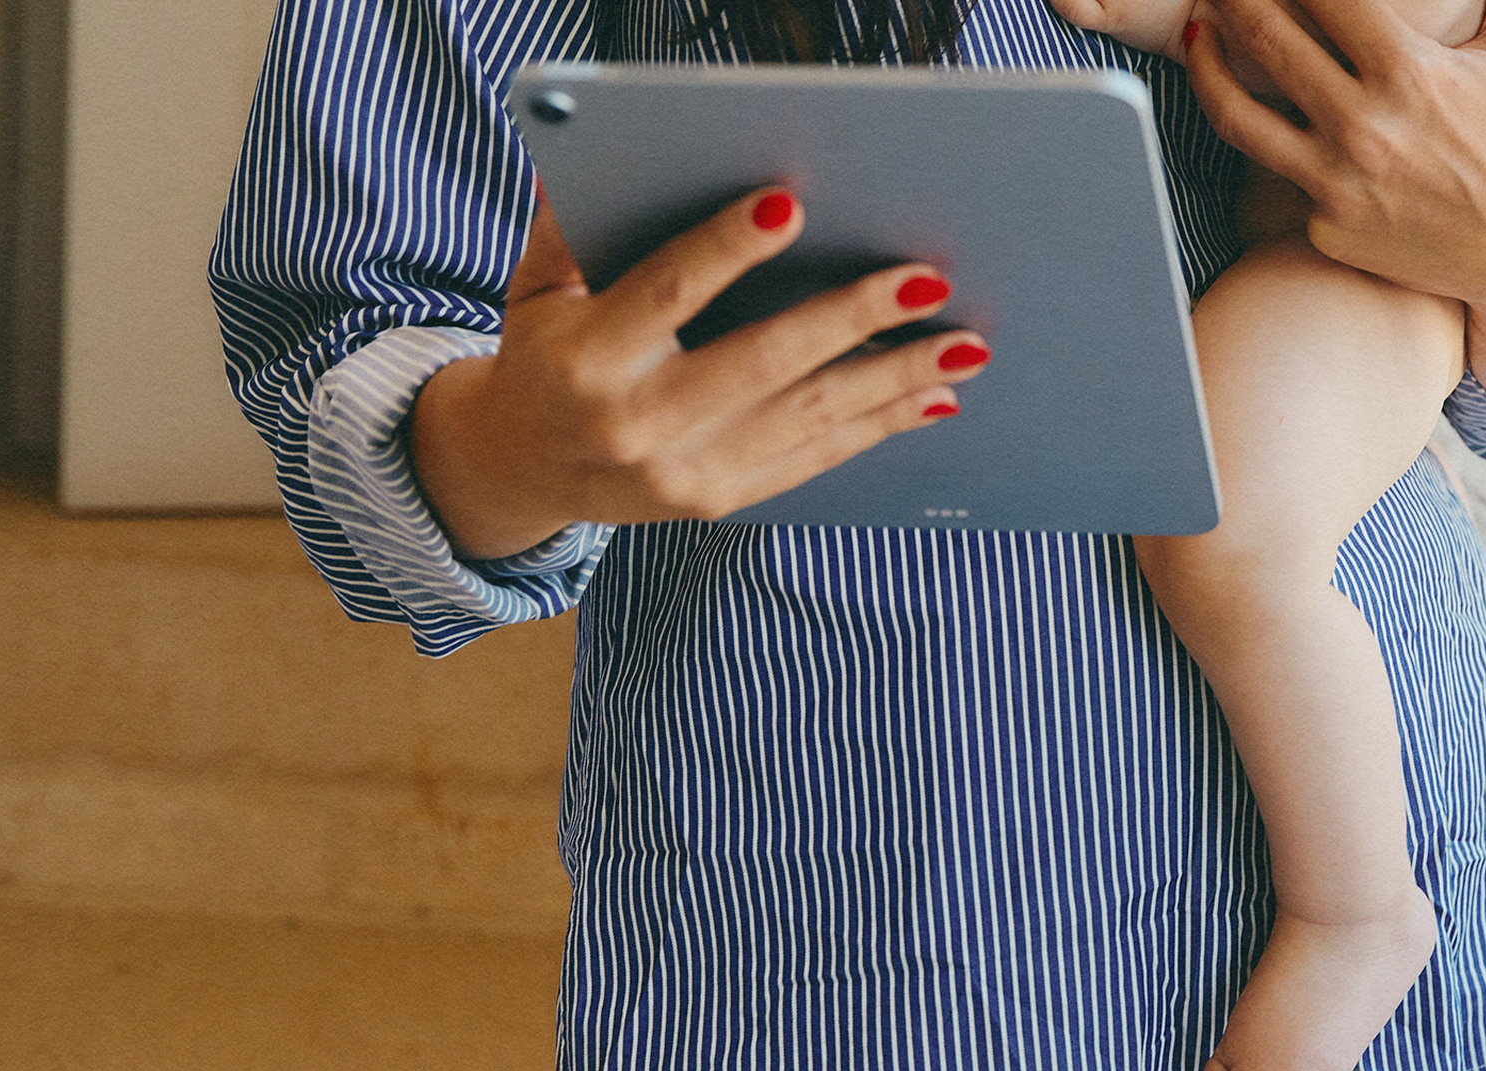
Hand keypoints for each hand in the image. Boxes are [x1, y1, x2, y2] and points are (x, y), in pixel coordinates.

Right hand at [411, 187, 991, 557]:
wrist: (524, 467)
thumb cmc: (545, 356)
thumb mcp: (536, 289)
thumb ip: (569, 228)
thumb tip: (597, 155)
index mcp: (589, 359)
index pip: (667, 293)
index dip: (726, 248)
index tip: (790, 204)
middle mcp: (638, 423)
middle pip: (760, 363)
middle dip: (850, 319)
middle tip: (925, 282)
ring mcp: (685, 472)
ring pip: (806, 418)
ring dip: (892, 379)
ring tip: (961, 345)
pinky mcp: (720, 500)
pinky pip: (813, 459)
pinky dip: (877, 427)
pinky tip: (930, 398)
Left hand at [1186, 0, 1485, 398]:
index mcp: (1407, 73)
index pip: (1324, 0)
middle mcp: (1363, 127)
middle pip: (1267, 41)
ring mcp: (1337, 181)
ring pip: (1237, 114)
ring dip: (1205, 66)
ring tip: (1196, 35)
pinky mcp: (1324, 225)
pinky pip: (1279, 170)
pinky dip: (1268, 135)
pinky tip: (1257, 107)